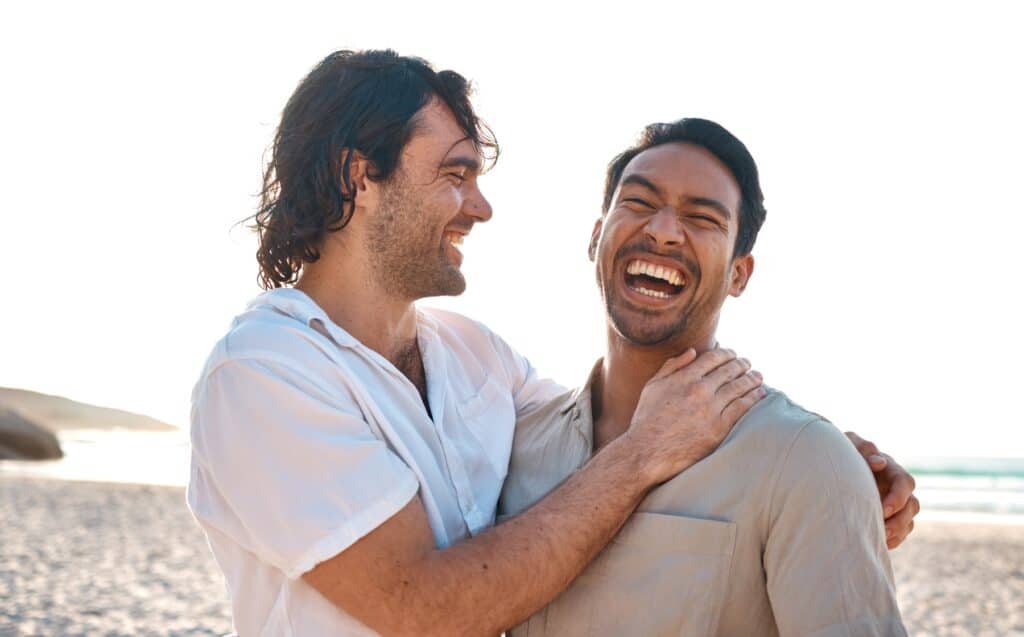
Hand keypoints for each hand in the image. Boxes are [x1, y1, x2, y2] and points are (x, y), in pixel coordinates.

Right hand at [627, 348, 764, 484]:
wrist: (647, 452)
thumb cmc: (646, 419)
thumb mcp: (652, 387)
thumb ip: (672, 366)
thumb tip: (692, 351)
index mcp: (683, 377)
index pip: (713, 358)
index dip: (726, 353)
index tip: (733, 354)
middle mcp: (699, 390)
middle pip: (729, 371)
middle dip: (741, 364)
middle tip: (748, 364)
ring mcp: (710, 409)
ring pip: (738, 387)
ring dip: (751, 379)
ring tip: (758, 376)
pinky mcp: (719, 428)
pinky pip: (742, 408)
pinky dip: (753, 398)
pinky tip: (760, 393)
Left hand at [845, 431, 919, 548]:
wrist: (827, 469)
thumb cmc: (840, 453)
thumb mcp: (849, 445)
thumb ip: (863, 448)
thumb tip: (879, 462)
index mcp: (890, 468)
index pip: (905, 483)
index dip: (898, 497)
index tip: (882, 509)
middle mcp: (896, 487)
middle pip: (912, 505)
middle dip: (900, 519)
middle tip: (882, 529)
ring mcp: (895, 504)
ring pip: (909, 521)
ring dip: (897, 531)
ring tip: (880, 538)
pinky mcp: (889, 518)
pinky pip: (900, 533)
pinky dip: (893, 540)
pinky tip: (879, 544)